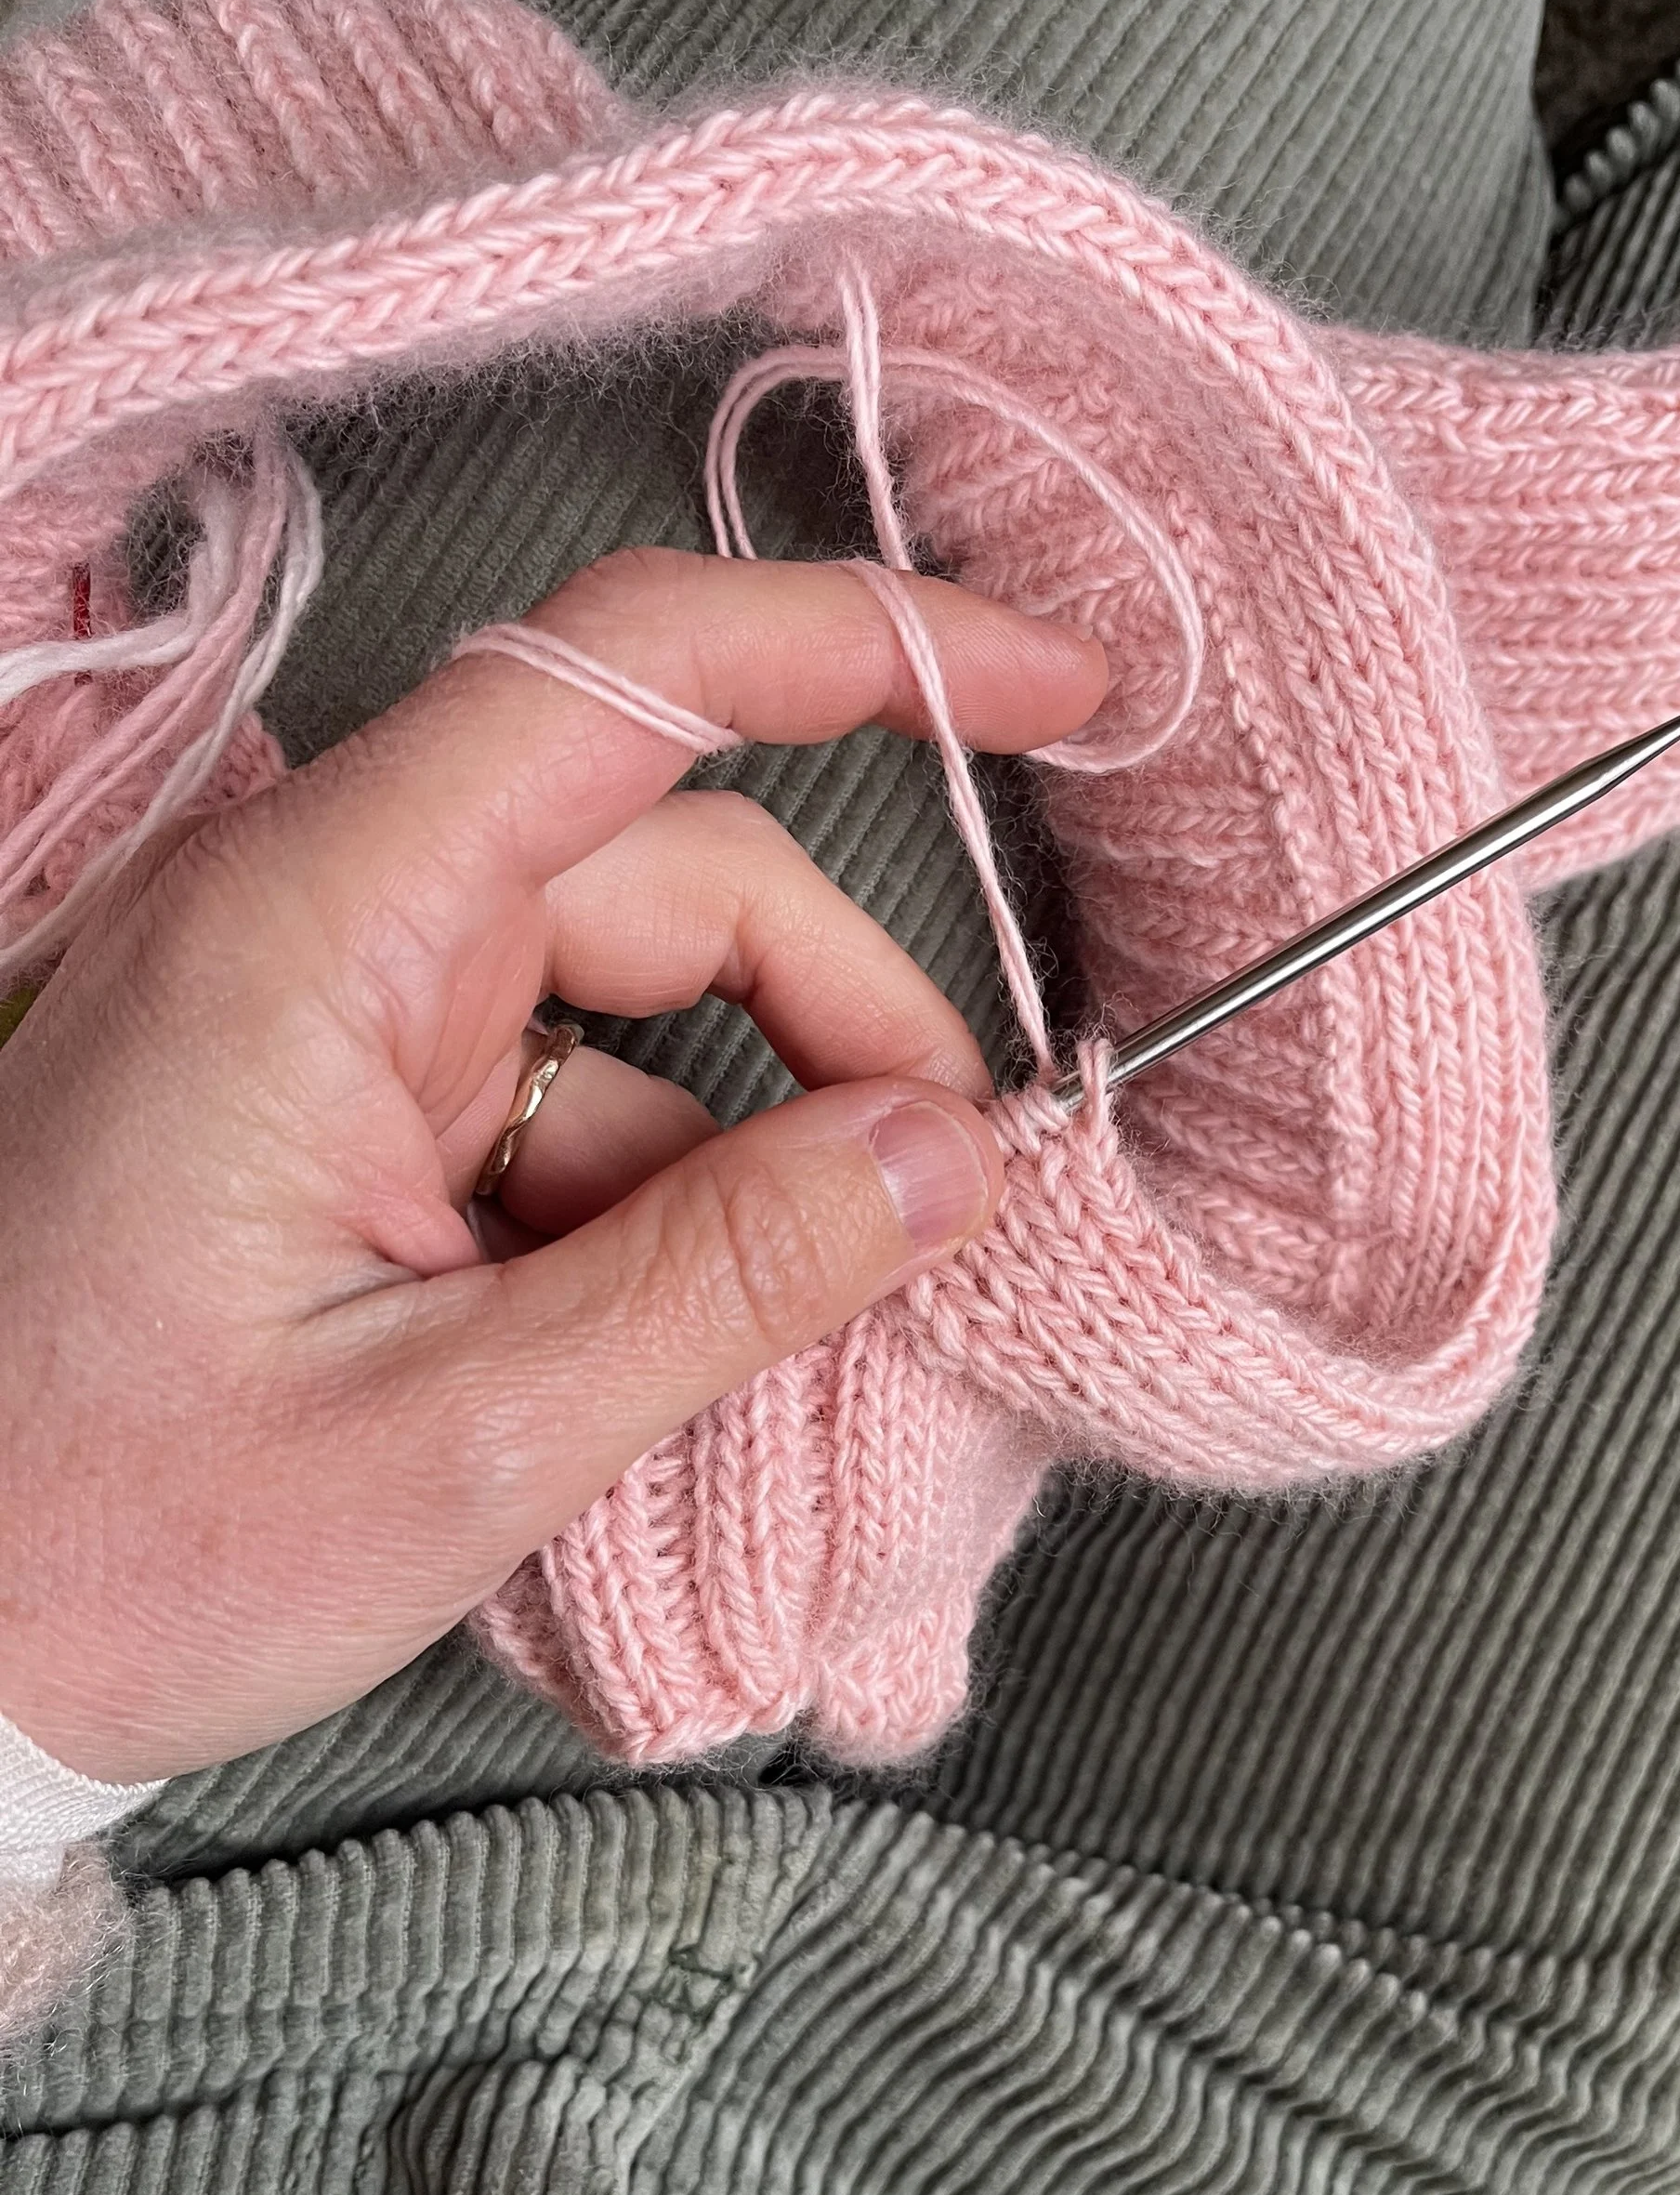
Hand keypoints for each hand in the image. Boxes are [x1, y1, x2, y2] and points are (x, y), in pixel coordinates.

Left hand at [0, 546, 1106, 1783]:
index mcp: (320, 934)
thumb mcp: (460, 1439)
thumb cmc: (104, 1548)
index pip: (622, 677)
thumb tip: (947, 1158)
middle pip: (672, 867)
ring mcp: (320, 1008)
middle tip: (948, 1203)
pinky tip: (633, 1345)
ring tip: (764, 1336)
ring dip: (742, 1146)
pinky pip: (558, 1090)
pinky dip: (645, 1199)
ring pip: (636, 995)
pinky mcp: (328, 1096)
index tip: (1059, 686)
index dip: (865, 646)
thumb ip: (728, 1279)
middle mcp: (319, 921)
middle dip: (845, 1020)